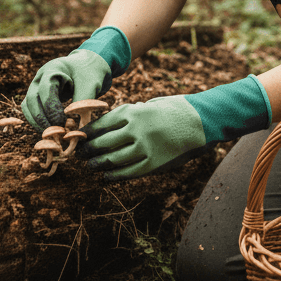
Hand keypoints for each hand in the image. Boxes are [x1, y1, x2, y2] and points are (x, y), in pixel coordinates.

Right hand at [21, 49, 112, 130]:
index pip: (46, 90)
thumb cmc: (89, 75)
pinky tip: (49, 130)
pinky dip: (36, 121)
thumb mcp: (90, 86)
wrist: (86, 67)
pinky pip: (30, 109)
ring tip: (52, 134)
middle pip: (32, 98)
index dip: (52, 109)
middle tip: (56, 132)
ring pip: (27, 106)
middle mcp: (40, 76)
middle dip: (42, 118)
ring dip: (37, 122)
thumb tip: (79, 128)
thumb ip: (83, 104)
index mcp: (53, 68)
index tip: (62, 123)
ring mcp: (35, 85)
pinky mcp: (36, 95)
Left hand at [83, 75, 271, 180]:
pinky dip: (115, 175)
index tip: (79, 137)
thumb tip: (109, 125)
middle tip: (80, 154)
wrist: (201, 122)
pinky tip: (107, 176)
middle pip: (103, 143)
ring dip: (98, 164)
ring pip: (113, 159)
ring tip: (90, 166)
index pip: (101, 124)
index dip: (87, 133)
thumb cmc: (174, 110)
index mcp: (133, 111)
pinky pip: (128, 172)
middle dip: (88, 150)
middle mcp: (135, 129)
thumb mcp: (149, 104)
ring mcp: (144, 147)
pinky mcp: (153, 163)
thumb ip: (130, 114)